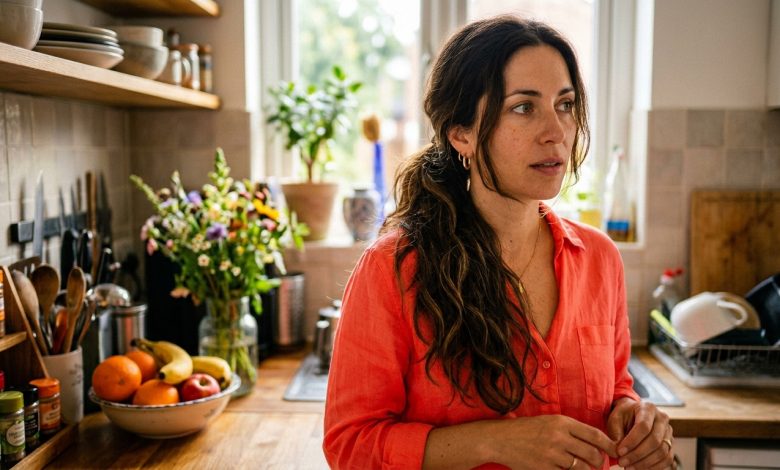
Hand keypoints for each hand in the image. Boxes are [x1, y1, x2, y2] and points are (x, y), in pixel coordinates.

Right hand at [490, 414, 617, 469]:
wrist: (501, 439)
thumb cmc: (527, 430)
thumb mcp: (550, 422)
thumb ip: (571, 430)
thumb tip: (596, 442)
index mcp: (562, 422)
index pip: (595, 435)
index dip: (609, 445)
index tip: (616, 451)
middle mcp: (559, 437)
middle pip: (592, 454)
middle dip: (600, 462)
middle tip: (599, 464)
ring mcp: (552, 455)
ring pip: (582, 468)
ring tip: (584, 469)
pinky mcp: (545, 469)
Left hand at [607, 397, 674, 469]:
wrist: (632, 415)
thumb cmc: (622, 416)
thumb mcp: (614, 418)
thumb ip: (615, 433)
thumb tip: (618, 451)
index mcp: (648, 408)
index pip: (644, 427)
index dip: (632, 441)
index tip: (619, 452)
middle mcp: (662, 418)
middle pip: (655, 440)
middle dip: (637, 454)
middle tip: (622, 462)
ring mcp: (669, 432)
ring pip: (662, 451)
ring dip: (645, 463)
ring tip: (628, 467)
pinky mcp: (670, 444)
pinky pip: (667, 459)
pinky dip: (654, 467)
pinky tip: (640, 469)